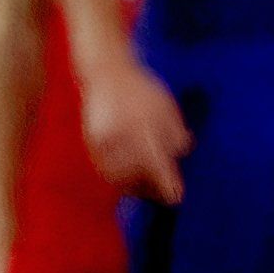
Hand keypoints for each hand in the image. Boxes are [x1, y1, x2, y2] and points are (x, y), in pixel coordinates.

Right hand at [81, 60, 190, 204]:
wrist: (107, 74)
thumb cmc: (142, 92)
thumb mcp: (167, 108)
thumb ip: (176, 134)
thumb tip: (181, 154)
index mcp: (142, 125)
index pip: (155, 163)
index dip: (166, 183)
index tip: (176, 198)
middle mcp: (120, 134)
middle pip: (136, 174)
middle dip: (151, 188)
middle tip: (164, 194)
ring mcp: (103, 140)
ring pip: (118, 176)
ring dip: (134, 186)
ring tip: (147, 188)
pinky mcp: (92, 143)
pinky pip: (105, 169)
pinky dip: (118, 178)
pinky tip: (130, 178)